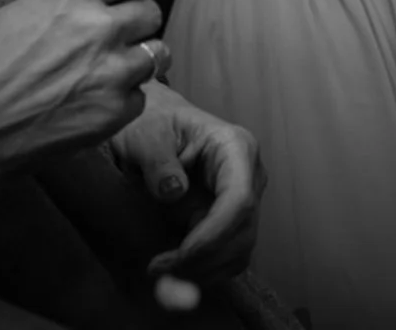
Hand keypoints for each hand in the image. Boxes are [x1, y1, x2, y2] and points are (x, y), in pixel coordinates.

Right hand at [0, 0, 165, 209]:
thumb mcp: (12, 14)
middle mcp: (99, 26)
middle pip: (151, 11)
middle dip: (133, 23)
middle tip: (105, 40)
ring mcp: (111, 71)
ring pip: (156, 54)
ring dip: (135, 61)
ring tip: (99, 73)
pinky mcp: (112, 113)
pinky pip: (140, 97)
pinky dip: (121, 101)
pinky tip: (87, 105)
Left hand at [105, 83, 265, 281]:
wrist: (154, 125)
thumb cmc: (151, 123)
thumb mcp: (147, 135)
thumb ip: (159, 161)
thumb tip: (175, 192)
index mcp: (235, 147)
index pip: (240, 198)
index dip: (214, 234)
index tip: (180, 255)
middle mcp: (248, 175)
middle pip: (243, 229)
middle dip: (205, 258)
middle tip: (159, 271)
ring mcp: (243, 198)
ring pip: (240, 248)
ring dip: (203, 270)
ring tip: (160, 272)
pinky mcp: (230, 219)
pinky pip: (229, 254)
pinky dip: (205, 271)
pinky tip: (174, 271)